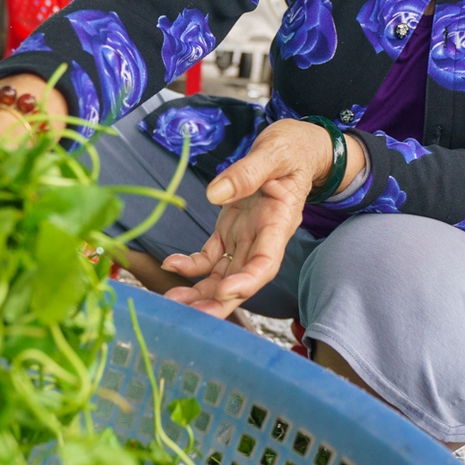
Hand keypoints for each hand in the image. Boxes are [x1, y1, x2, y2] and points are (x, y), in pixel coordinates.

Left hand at [161, 119, 352, 318]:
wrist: (294, 148)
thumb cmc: (291, 150)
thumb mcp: (273, 152)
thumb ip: (247, 172)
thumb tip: (215, 194)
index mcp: (279, 222)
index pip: (267, 262)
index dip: (247, 281)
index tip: (225, 290)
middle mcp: (263, 238)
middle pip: (242, 279)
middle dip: (218, 301)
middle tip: (191, 315)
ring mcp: (246, 237)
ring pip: (223, 275)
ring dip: (200, 292)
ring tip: (172, 300)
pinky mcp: (231, 231)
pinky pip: (210, 257)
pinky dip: (191, 265)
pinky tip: (171, 265)